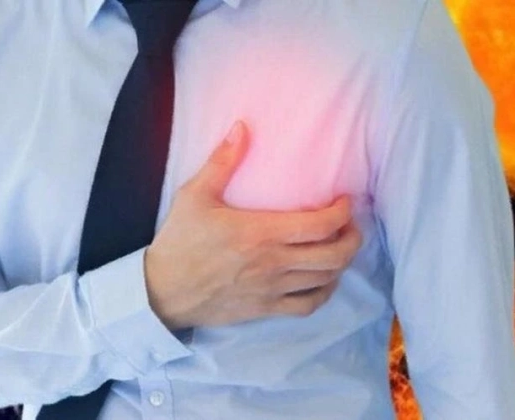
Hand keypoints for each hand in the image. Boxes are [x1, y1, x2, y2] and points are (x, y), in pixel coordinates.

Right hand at [144, 121, 362, 329]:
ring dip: (341, 262)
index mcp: (260, 232)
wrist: (161, 291)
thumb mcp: (194, 195)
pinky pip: (309, 305)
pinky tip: (324, 279)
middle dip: (352, 238)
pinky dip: (325, 292)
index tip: (344, 201)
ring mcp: (271, 289)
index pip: (320, 225)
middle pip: (334, 255)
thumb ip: (222, 161)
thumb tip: (242, 127)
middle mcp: (272, 263)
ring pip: (326, 279)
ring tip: (339, 246)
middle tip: (350, 224)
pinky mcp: (265, 308)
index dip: (343, 212)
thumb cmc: (178, 242)